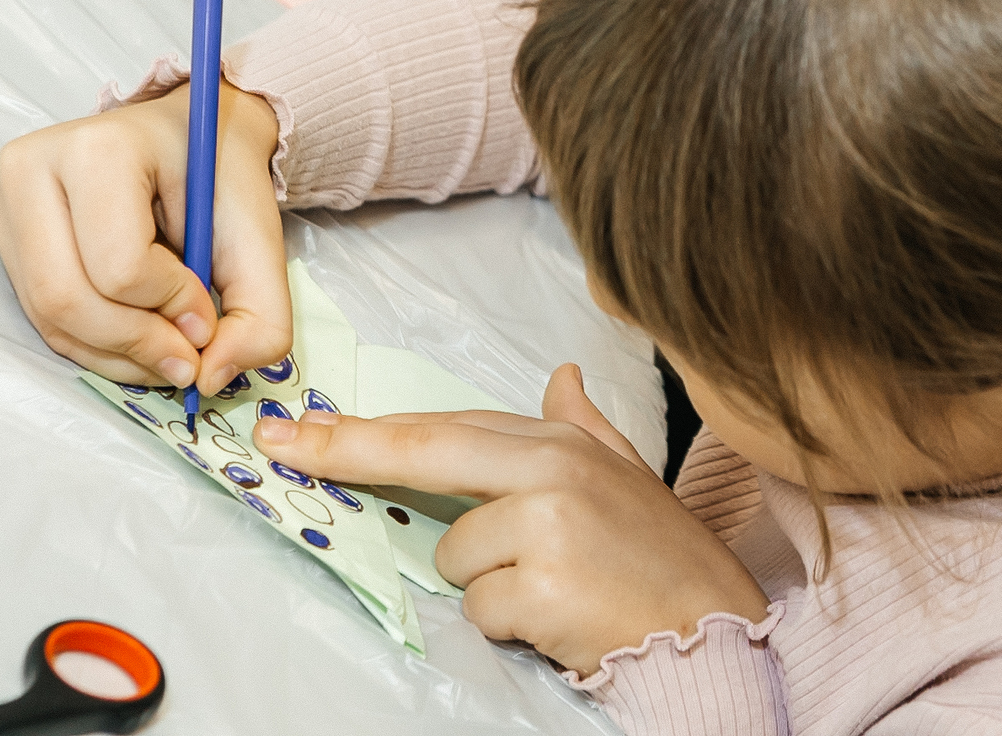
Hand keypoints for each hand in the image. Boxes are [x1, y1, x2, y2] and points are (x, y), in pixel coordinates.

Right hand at [0, 81, 289, 393]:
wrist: (190, 137)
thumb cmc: (219, 176)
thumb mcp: (260, 238)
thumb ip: (259, 315)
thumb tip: (209, 379)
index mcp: (97, 149)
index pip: (119, 266)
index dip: (170, 307)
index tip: (208, 314)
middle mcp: (34, 168)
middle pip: (67, 298)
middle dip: (135, 344)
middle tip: (187, 360)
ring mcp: (8, 202)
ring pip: (49, 316)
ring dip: (117, 354)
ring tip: (169, 350)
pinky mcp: (6, 236)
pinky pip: (41, 317)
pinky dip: (95, 347)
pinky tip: (138, 340)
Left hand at [254, 364, 769, 674]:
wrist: (716, 626)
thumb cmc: (666, 559)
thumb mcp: (629, 476)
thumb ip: (585, 426)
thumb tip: (561, 376)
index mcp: (564, 441)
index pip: (450, 425)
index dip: (373, 427)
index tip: (307, 426)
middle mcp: (552, 470)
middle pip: (426, 450)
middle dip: (346, 448)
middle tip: (284, 445)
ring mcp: (546, 524)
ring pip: (454, 557)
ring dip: (487, 585)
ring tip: (553, 588)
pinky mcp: (541, 583)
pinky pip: (479, 609)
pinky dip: (507, 623)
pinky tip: (558, 617)